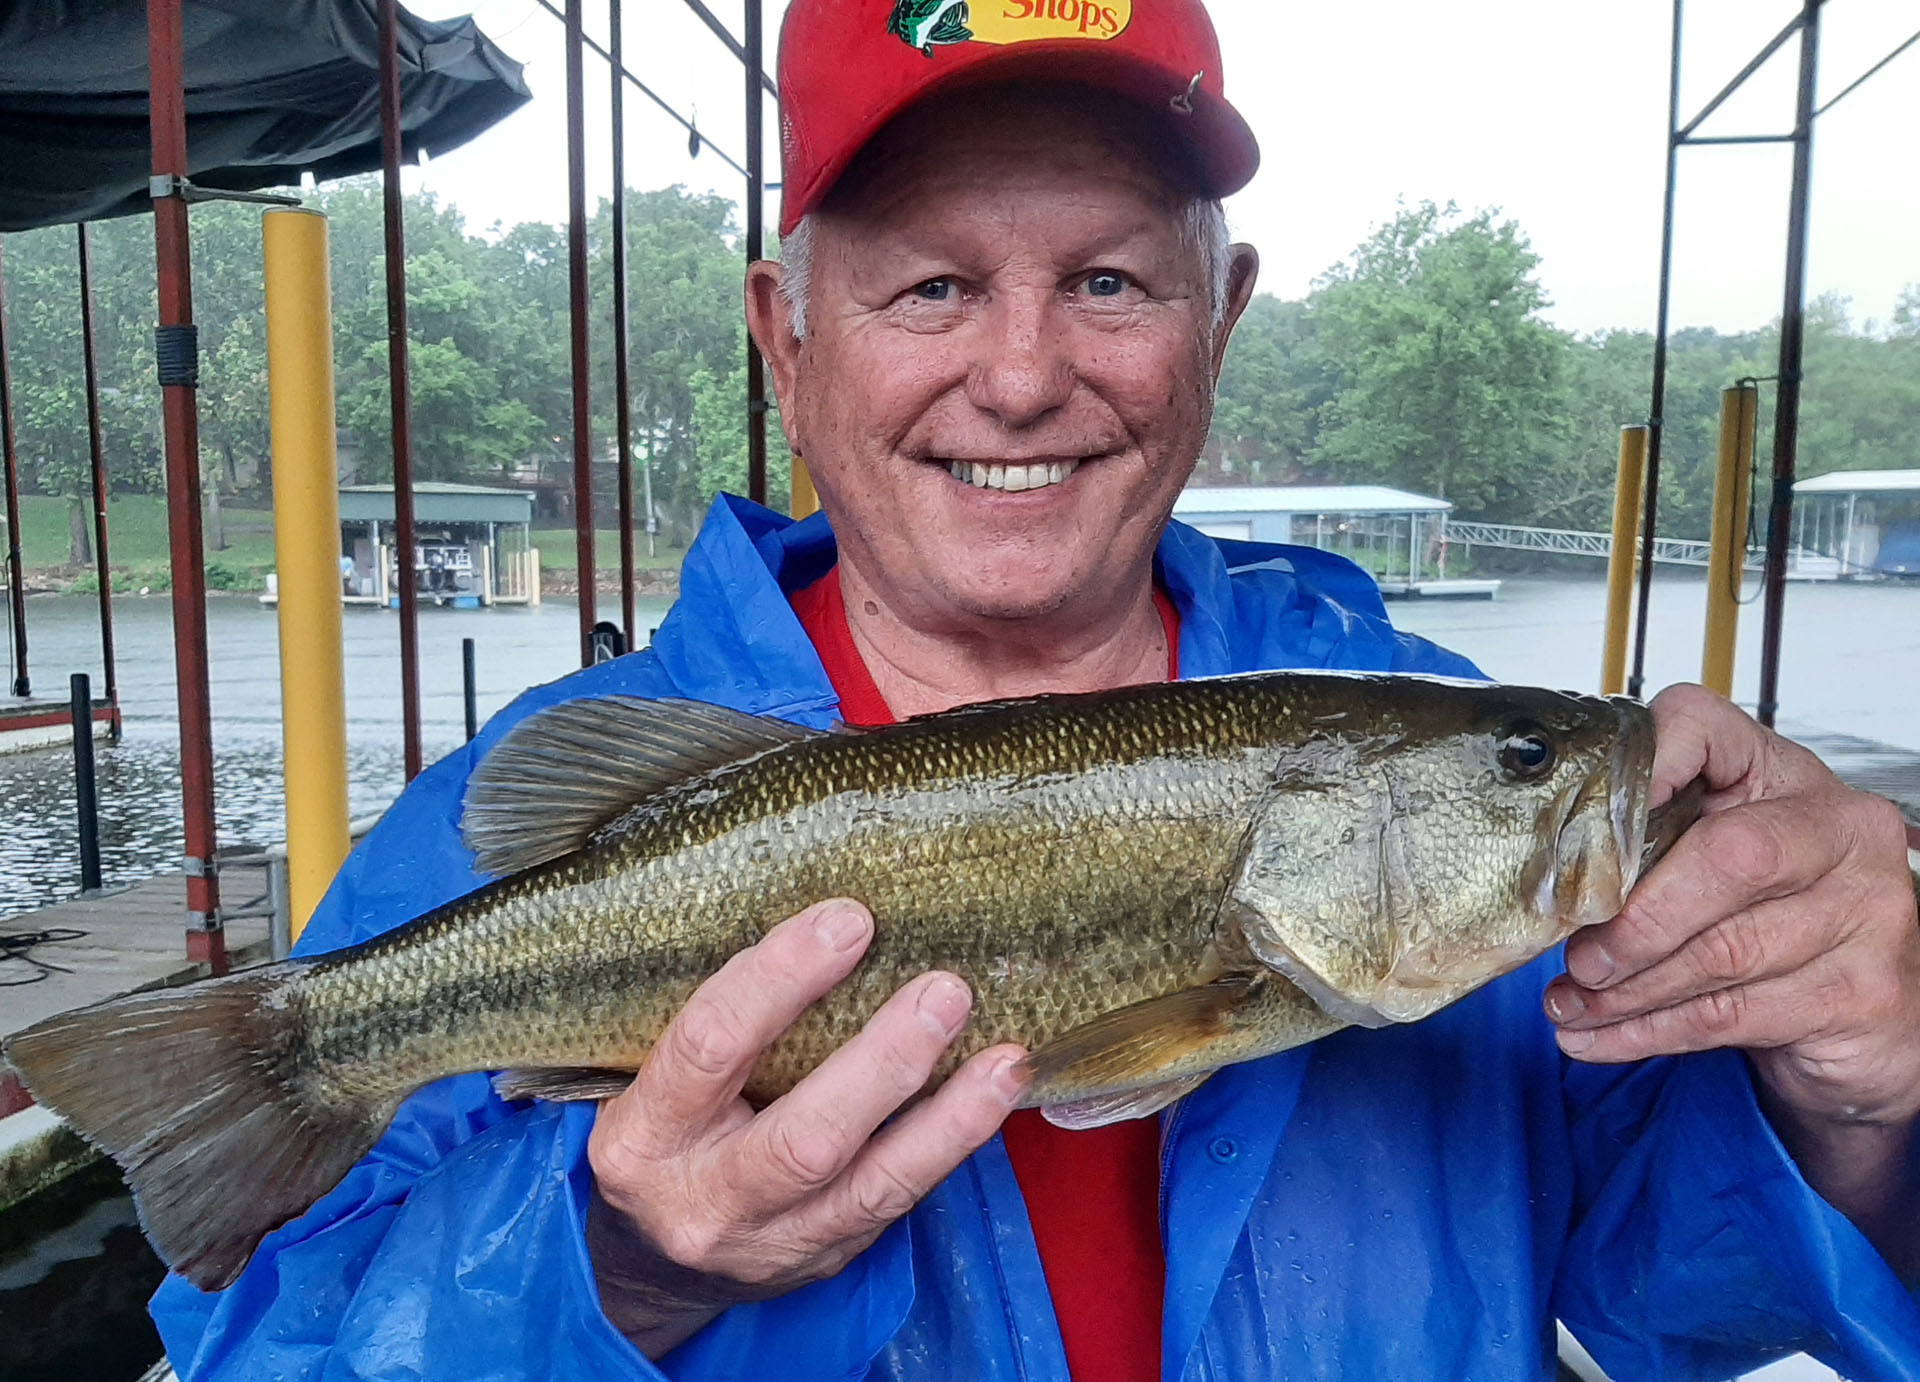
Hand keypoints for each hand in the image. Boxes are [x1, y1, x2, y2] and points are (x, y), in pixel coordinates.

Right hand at [587, 898, 1027, 1351]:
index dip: (780, 978)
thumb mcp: (657, 1078)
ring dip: (949, 1119)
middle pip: (803, 1137)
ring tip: (1004, 1060)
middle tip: (944, 992)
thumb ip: (725, 1020)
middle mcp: (704, 1199)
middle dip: (883, 1062)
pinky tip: (994, 1096)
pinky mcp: (825, 1257)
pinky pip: (898, 1201)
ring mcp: (770, 1242)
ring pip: (872, 1185)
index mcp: (645, 1134)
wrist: (655, 1257)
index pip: (710, 1044)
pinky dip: (952, 1144)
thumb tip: (833, 920)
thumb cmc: (667, 1131)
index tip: (849, 920)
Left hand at [1543, 685, 1919, 1262]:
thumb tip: (1544, 880)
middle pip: (1727, 857)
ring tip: (1569, 1005)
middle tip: (1576, 956)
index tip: (1577, 818)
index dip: (1642, 765)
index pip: (1706, 730)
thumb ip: (1654, 848)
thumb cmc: (1769, 921)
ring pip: (1723, 951)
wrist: (1866, 1021)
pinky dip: (1648, 1031)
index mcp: (1788, 777)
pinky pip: (1731, 1014)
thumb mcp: (1716, 864)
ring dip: (1627, 989)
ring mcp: (1867, 911)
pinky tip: (1597, 1038)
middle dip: (1635, 918)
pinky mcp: (1862, 995)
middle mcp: (1841, 831)